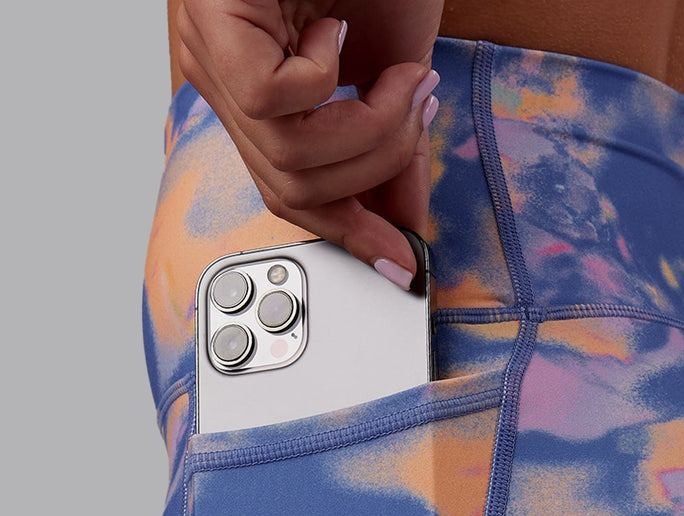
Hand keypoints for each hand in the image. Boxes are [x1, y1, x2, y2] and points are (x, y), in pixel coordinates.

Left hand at [176, 1, 444, 285]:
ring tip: (399, 78)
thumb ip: (394, 147)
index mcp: (257, 94)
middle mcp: (223, 82)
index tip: (403, 261)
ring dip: (369, 128)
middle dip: (376, 166)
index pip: (292, 196)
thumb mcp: (391, 65)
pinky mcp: (212, 31)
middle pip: (294, 190)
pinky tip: (335, 32)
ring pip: (289, 159)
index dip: (351, 235)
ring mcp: (212, 57)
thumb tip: (406, 218)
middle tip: (417, 111)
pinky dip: (325, 78)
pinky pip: (275, 105)